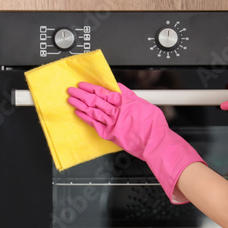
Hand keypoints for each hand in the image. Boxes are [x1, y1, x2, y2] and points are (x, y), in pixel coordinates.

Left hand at [67, 82, 204, 203]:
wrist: (155, 142)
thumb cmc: (153, 125)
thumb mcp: (143, 104)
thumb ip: (130, 96)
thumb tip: (120, 88)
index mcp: (124, 102)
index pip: (103, 92)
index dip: (91, 88)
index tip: (83, 85)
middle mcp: (116, 111)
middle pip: (95, 100)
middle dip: (82, 94)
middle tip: (72, 90)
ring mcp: (112, 123)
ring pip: (93, 110)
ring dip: (80, 104)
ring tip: (71, 99)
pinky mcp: (111, 134)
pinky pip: (95, 125)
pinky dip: (86, 118)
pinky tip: (78, 113)